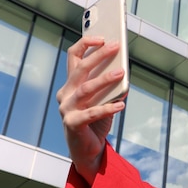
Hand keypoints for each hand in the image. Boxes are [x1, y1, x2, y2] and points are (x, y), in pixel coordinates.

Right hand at [56, 36, 125, 183]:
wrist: (88, 151)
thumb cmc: (95, 123)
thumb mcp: (103, 100)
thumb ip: (110, 87)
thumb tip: (122, 70)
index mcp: (71, 84)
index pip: (74, 57)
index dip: (86, 44)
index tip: (102, 37)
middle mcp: (65, 94)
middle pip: (80, 69)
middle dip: (99, 55)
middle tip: (116, 46)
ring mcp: (66, 109)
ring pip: (86, 89)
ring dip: (104, 79)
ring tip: (121, 73)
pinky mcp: (72, 124)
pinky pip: (91, 113)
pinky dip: (108, 108)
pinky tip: (122, 104)